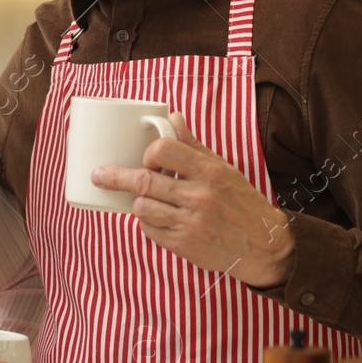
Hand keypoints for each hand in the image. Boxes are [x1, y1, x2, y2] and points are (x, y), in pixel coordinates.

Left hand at [90, 114, 296, 287]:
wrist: (262, 245)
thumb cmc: (240, 202)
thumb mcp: (222, 169)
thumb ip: (193, 145)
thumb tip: (172, 116)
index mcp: (209, 171)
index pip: (164, 149)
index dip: (149, 153)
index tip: (146, 158)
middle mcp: (199, 196)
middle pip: (144, 181)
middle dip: (115, 177)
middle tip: (98, 175)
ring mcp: (190, 223)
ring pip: (142, 208)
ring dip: (138, 203)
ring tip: (145, 201)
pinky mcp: (183, 246)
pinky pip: (149, 230)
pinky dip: (148, 223)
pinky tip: (160, 219)